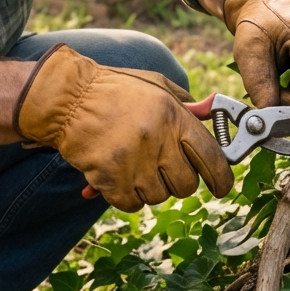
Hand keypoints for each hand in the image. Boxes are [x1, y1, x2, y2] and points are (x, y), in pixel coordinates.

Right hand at [15, 44, 232, 211]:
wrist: (67, 99)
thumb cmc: (114, 90)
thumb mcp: (155, 86)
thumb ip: (187, 105)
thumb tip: (216, 116)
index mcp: (172, 115)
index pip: (212, 158)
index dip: (221, 177)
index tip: (221, 185)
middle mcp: (156, 140)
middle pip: (186, 185)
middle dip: (178, 180)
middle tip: (162, 166)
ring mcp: (132, 163)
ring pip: (158, 196)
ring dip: (149, 186)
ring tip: (133, 161)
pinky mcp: (110, 180)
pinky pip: (132, 204)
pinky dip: (126, 194)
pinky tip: (117, 172)